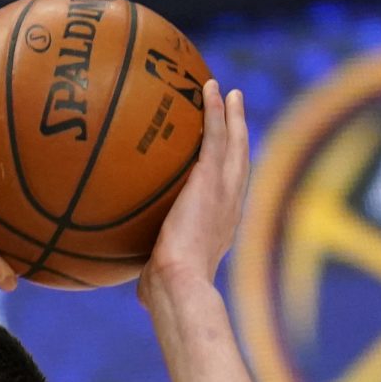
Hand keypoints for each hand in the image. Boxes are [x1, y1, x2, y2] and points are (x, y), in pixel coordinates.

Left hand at [138, 76, 247, 308]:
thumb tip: (141, 290)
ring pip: (232, 143)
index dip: (229, 174)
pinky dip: (215, 111)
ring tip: (228, 92)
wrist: (179, 282)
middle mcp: (229, 205)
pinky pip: (215, 136)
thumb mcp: (160, 283)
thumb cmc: (167, 293)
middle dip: (239, 134)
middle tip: (235, 111)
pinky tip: (210, 89)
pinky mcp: (210, 178)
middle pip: (239, 161)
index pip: (228, 194)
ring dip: (230, 115)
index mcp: (221, 227)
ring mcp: (223, 189)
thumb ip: (155, 276)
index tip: (225, 159)